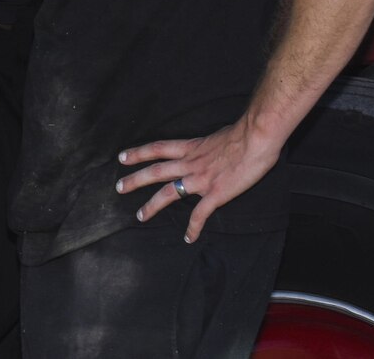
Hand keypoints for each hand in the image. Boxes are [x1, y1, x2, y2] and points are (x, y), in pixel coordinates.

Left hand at [116, 115, 283, 241]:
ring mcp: (200, 179)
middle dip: (135, 180)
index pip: (157, 149)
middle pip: (155, 171)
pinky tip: (188, 237)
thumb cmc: (241, 134)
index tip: (122, 157)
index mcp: (190, 148)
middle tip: (118, 187)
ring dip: (152, 205)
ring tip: (140, 216)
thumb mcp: (214, 136)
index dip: (138, 153)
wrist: (255, 139)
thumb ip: (205, 146)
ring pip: (169, 193)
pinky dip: (193, 227)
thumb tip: (205, 150)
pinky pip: (200, 214)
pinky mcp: (216, 193)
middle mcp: (190, 163)